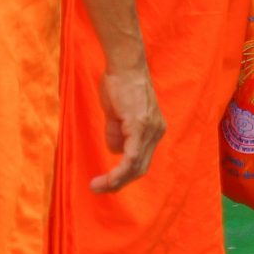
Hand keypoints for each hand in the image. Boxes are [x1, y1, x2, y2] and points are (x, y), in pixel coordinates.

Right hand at [91, 62, 164, 193]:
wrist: (124, 64)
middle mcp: (156, 131)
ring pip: (136, 166)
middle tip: (100, 189)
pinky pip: (131, 157)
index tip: (107, 182)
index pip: (141, 159)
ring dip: (116, 181)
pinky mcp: (140, 126)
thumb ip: (117, 132)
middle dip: (120, 182)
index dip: (124, 174)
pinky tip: (107, 180)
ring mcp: (150, 129)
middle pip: (141, 167)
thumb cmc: (119, 83)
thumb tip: (115, 150)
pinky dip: (119, 172)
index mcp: (153, 128)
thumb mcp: (116, 113)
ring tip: (97, 186)